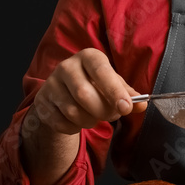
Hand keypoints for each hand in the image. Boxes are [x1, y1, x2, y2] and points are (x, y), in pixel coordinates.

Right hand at [26, 48, 144, 135]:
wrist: (63, 94)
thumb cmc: (94, 85)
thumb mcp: (113, 85)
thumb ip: (128, 94)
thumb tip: (142, 104)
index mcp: (89, 57)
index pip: (101, 71)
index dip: (115, 91)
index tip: (126, 108)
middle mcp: (67, 66)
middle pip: (85, 95)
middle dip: (103, 111)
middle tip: (111, 115)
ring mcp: (51, 84)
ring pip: (73, 112)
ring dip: (90, 121)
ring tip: (94, 116)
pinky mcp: (42, 103)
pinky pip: (62, 123)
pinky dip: (74, 128)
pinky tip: (78, 120)